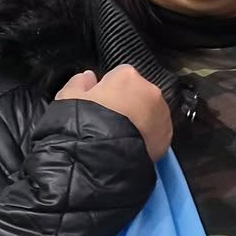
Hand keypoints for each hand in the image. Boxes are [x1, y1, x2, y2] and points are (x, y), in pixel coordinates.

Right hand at [54, 66, 172, 161]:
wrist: (102, 160)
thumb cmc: (85, 126)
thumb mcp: (68, 99)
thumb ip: (78, 83)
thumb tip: (87, 78)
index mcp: (127, 76)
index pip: (119, 75)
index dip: (108, 90)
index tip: (101, 102)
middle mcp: (150, 91)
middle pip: (138, 92)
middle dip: (127, 103)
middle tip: (110, 120)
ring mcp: (162, 114)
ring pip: (150, 111)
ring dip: (140, 119)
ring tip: (120, 135)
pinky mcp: (167, 136)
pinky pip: (157, 131)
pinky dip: (147, 135)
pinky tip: (131, 144)